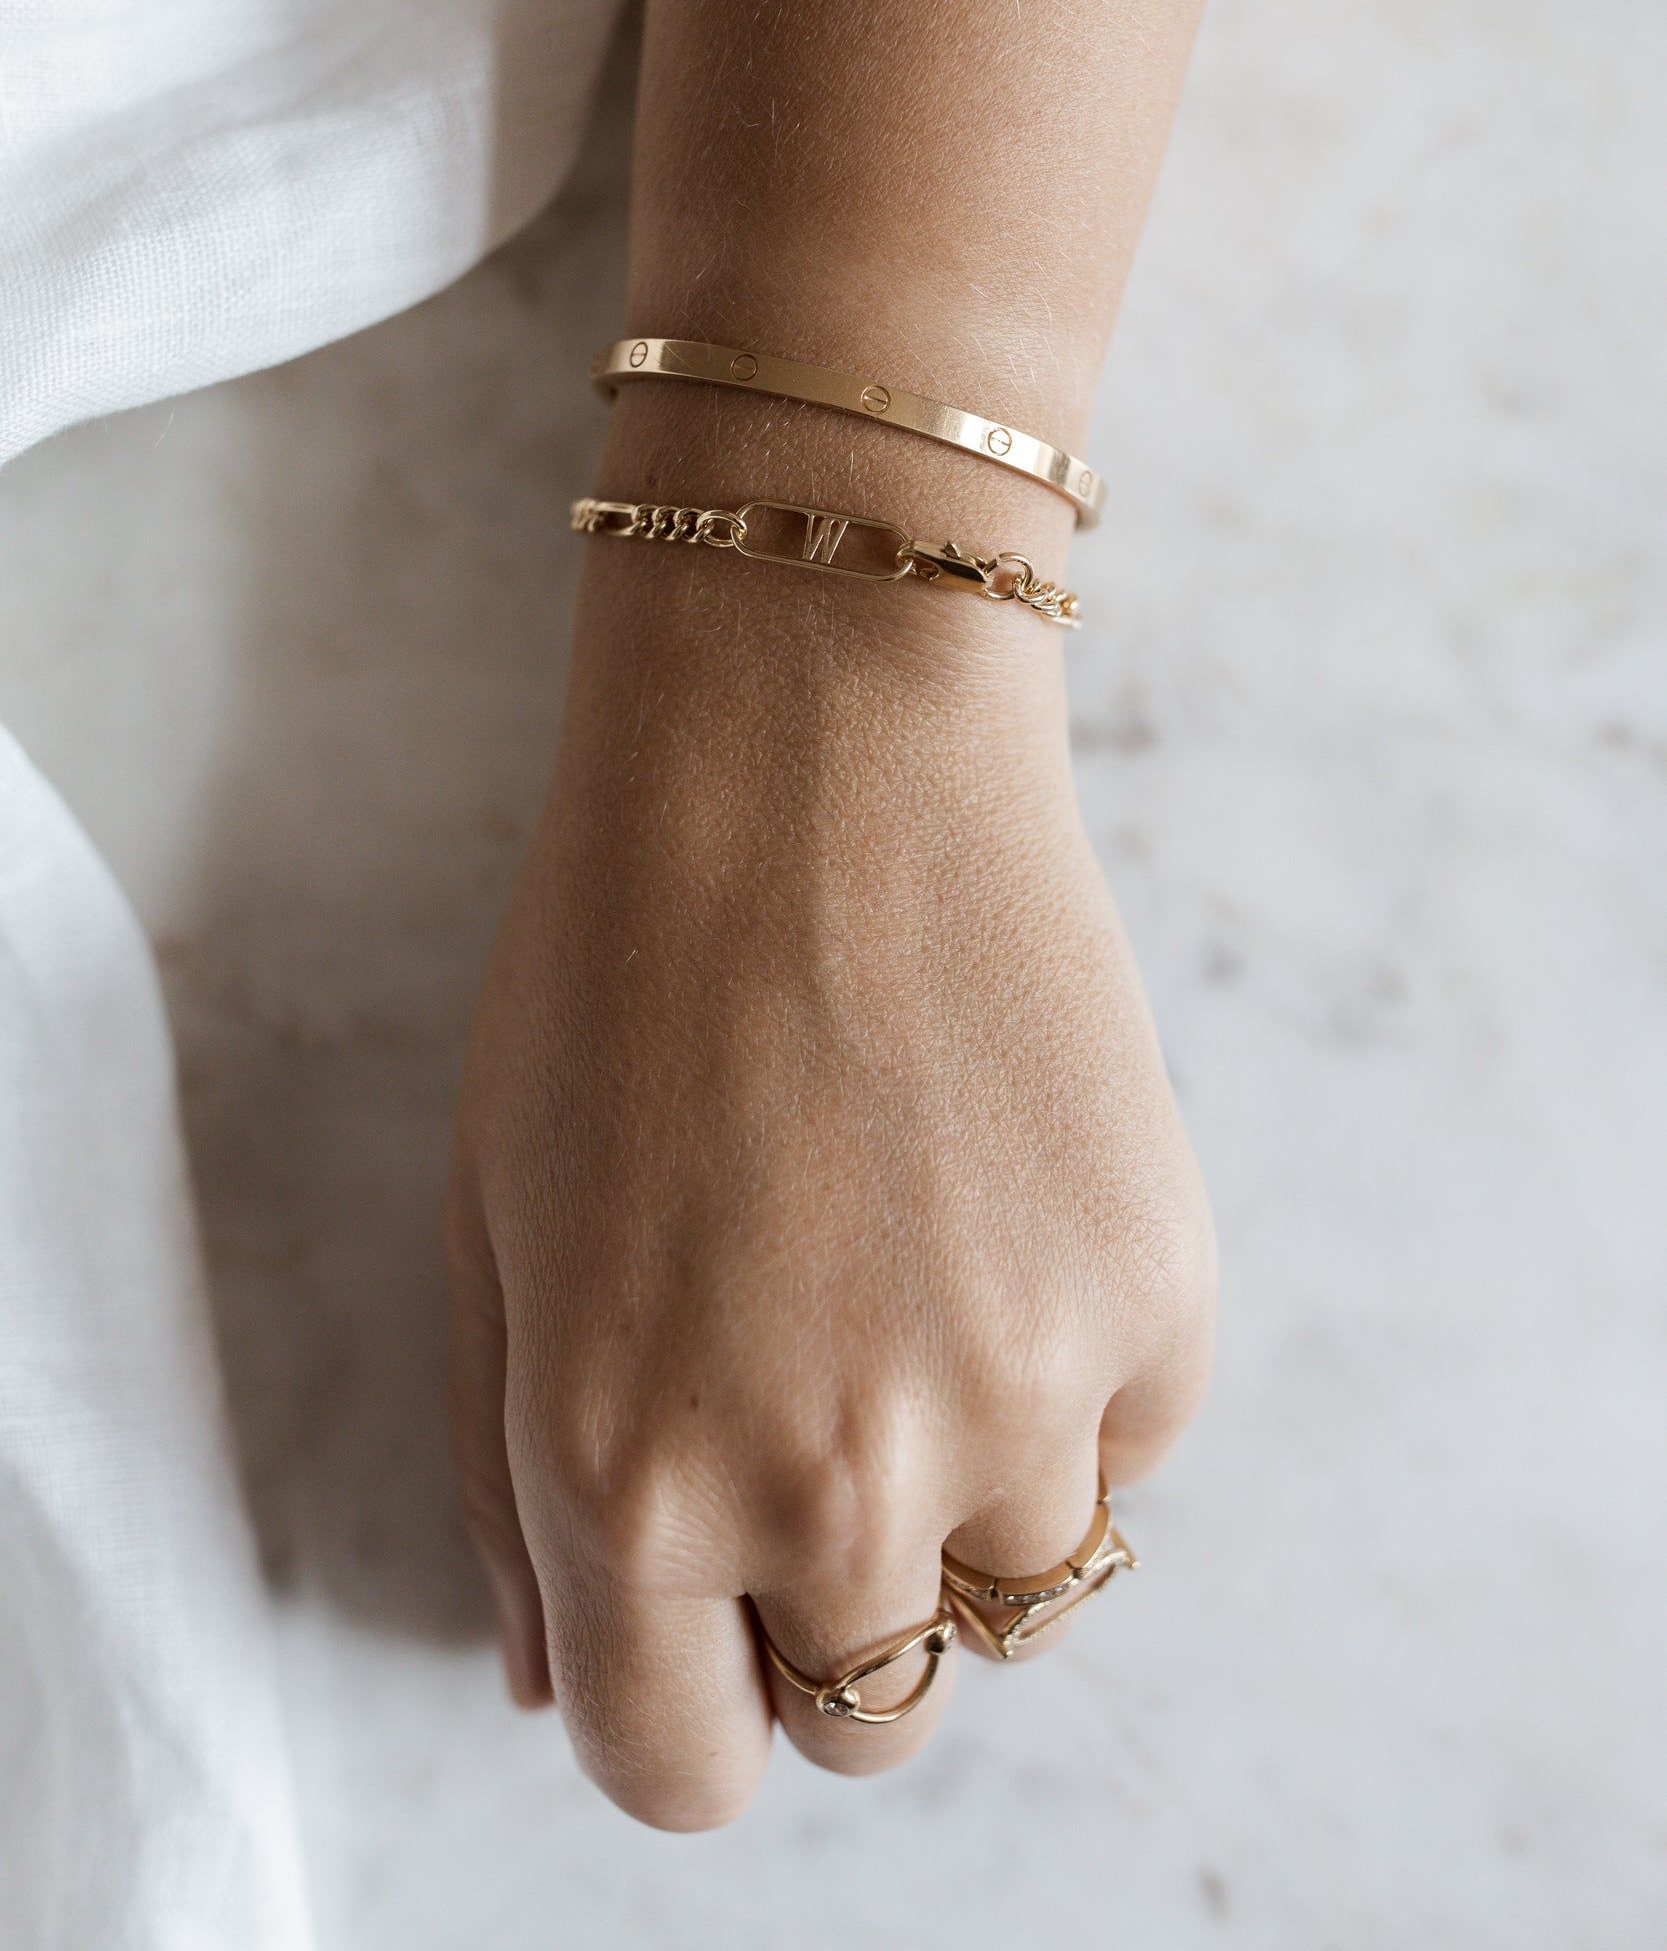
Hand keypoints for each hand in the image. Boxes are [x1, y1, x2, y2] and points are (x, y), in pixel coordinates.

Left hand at [446, 516, 1213, 1829]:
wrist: (819, 755)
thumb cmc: (614, 978)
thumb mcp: (493, 1239)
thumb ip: (515, 1495)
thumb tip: (557, 1681)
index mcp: (630, 1480)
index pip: (685, 1771)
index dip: (692, 1708)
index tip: (708, 1618)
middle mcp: (836, 1482)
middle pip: (875, 1714)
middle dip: (828, 1613)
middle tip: (808, 1424)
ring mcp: (1023, 1397)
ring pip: (1021, 1596)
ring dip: (965, 1500)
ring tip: (910, 1298)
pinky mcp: (1158, 1299)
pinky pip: (1125, 1447)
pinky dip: (1072, 1383)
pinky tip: (1001, 1218)